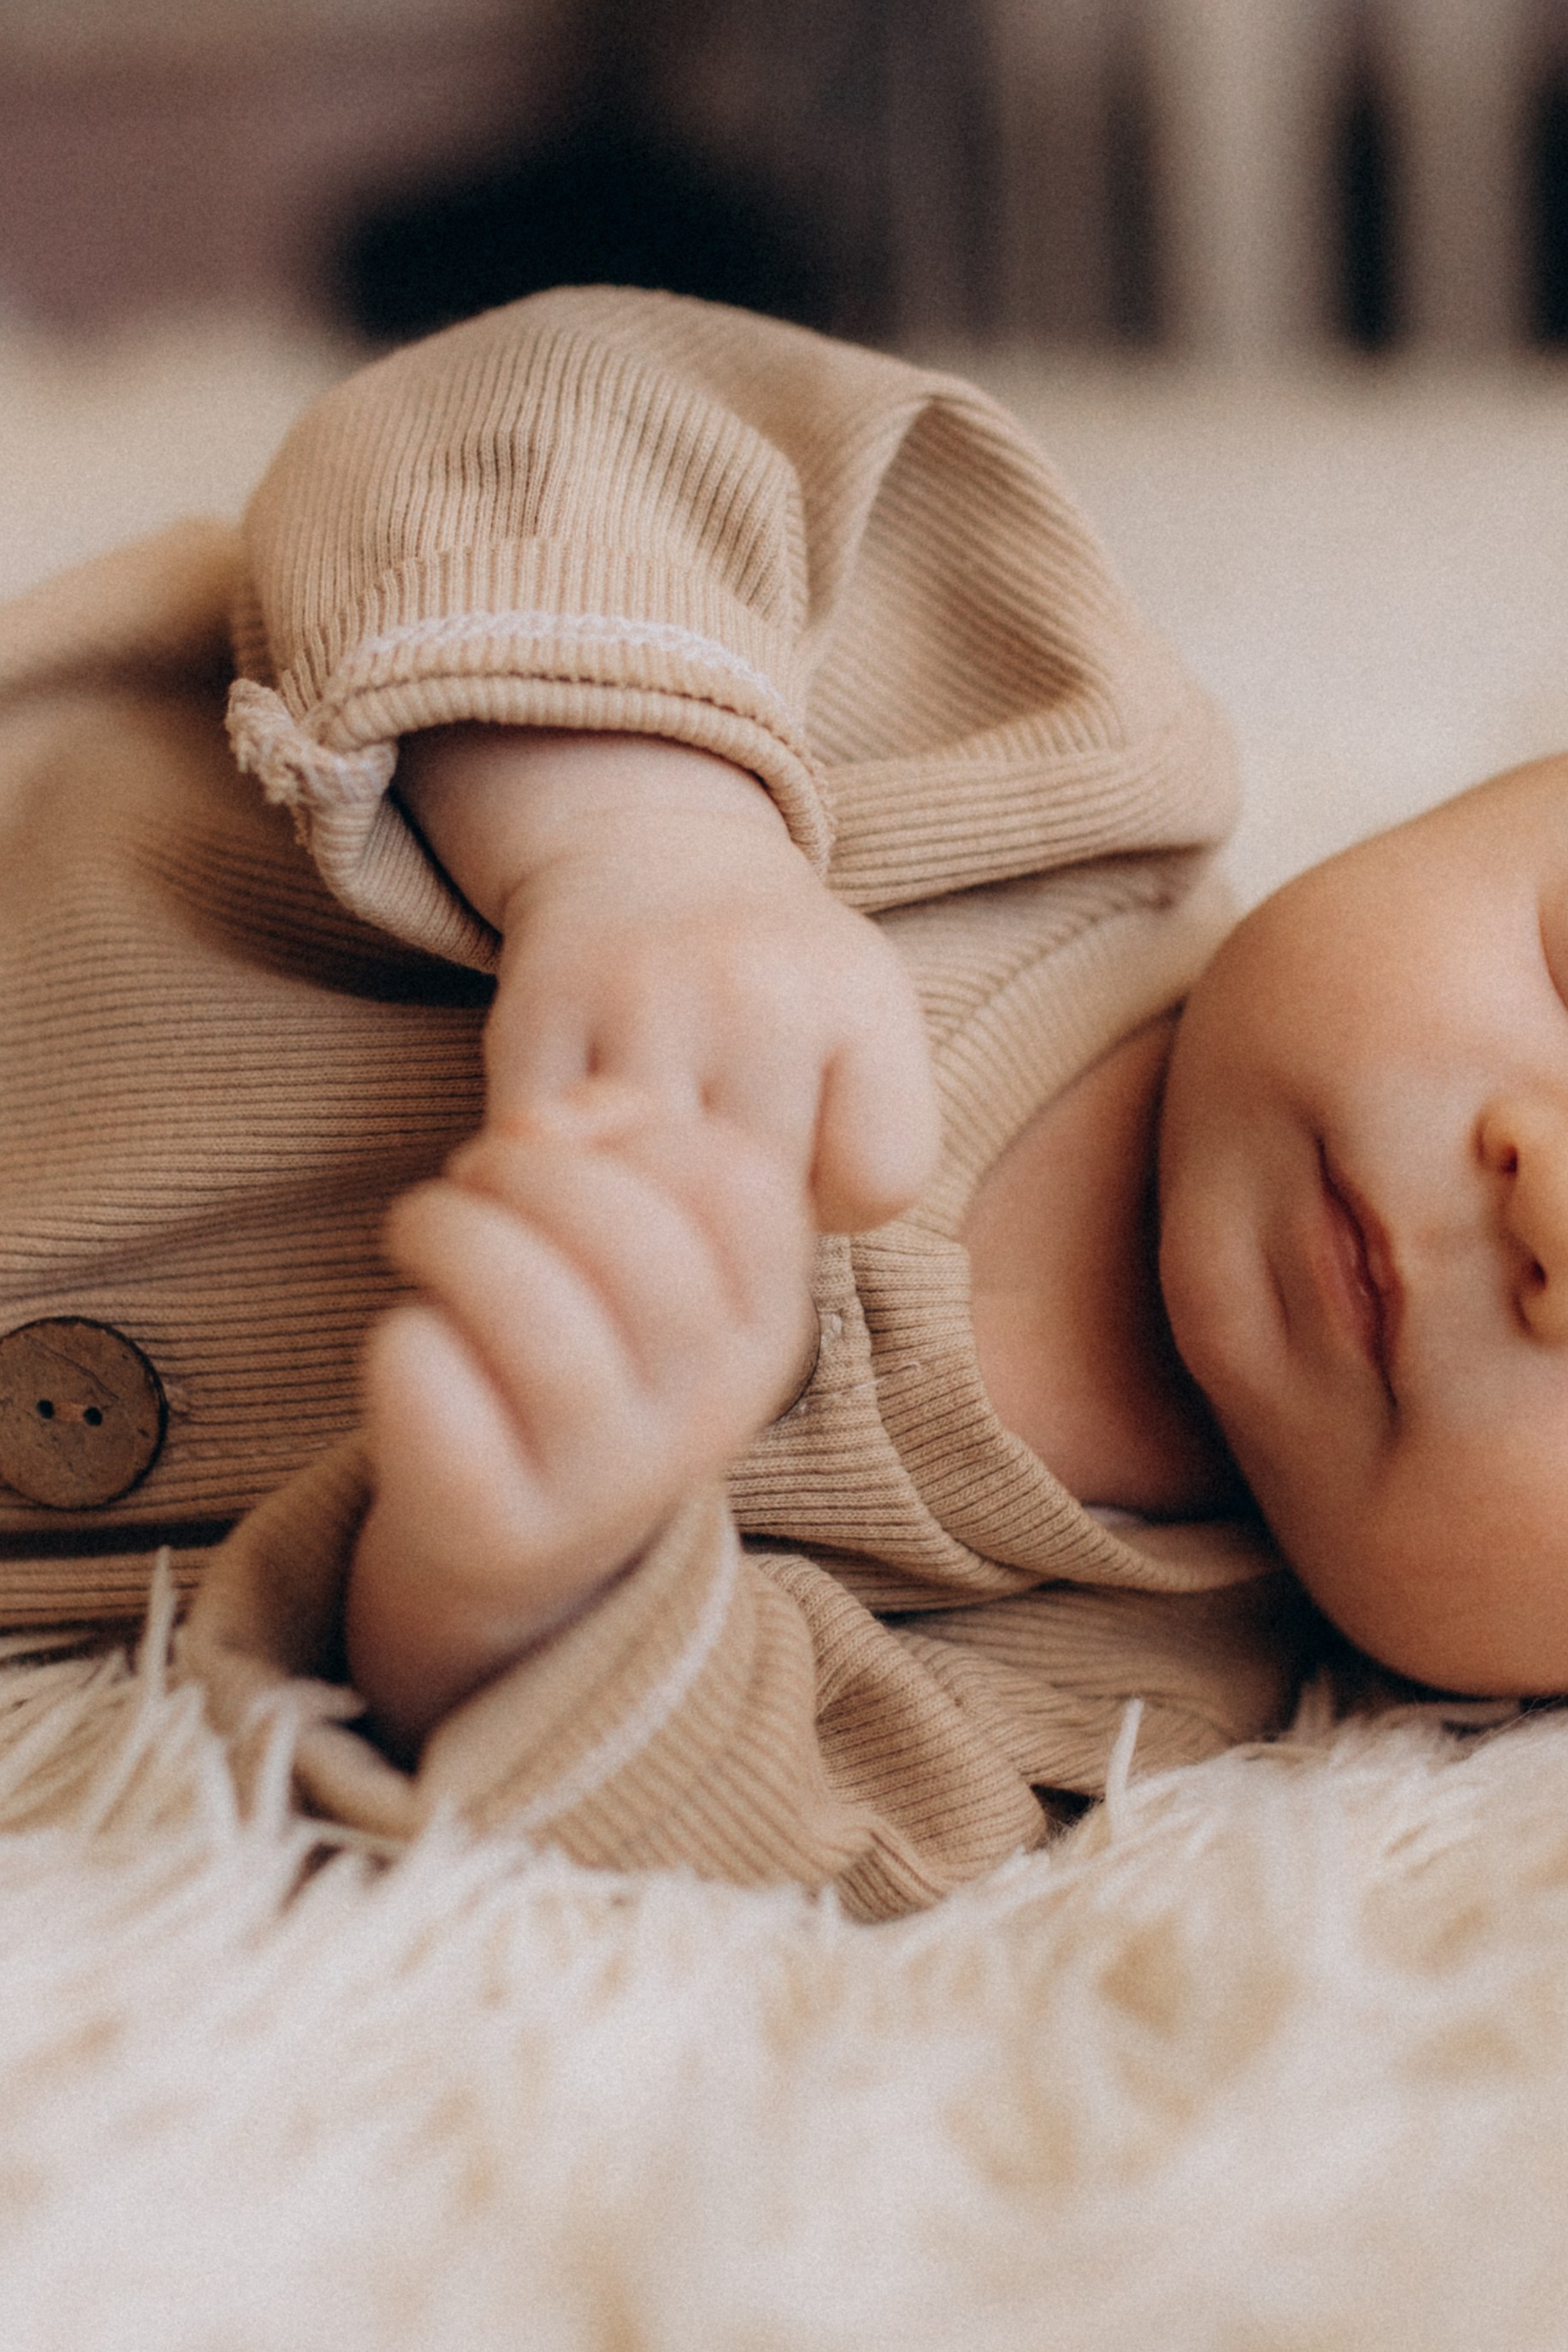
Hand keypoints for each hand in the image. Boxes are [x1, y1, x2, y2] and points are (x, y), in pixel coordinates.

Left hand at [345, 1086, 815, 1756]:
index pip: (741, 1182)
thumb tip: (545, 1124)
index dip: (638, 1128)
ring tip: (420, 1229)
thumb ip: (612, 1150)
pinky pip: (438, 1388)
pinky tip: (411, 1339)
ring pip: (532, 1310)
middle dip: (525, 1171)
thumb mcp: (629, 1246)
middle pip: (633, 1235)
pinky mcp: (502, 1529)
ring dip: (450, 1233)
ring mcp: (611, 1481)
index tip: (569, 1139)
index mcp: (764, 1327)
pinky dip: (405, 1337)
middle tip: (469, 1176)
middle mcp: (710, 1410)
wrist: (516, 1539)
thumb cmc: (574, 1343)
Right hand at [397, 726, 939, 1231]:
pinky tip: (594, 1141)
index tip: (807, 1149)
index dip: (840, 1195)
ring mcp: (638, 1003)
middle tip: (717, 1155)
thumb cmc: (773, 974)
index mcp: (859, 995)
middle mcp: (756, 991)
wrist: (648, 847)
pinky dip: (573, 1178)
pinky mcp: (535, 1021)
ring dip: (652, 1203)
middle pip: (759, 1198)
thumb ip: (864, 1144)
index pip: (880, 1179)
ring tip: (655, 1157)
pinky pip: (556, 1167)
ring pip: (657, 1195)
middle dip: (742, 1206)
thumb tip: (760, 1269)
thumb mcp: (863, 1025)